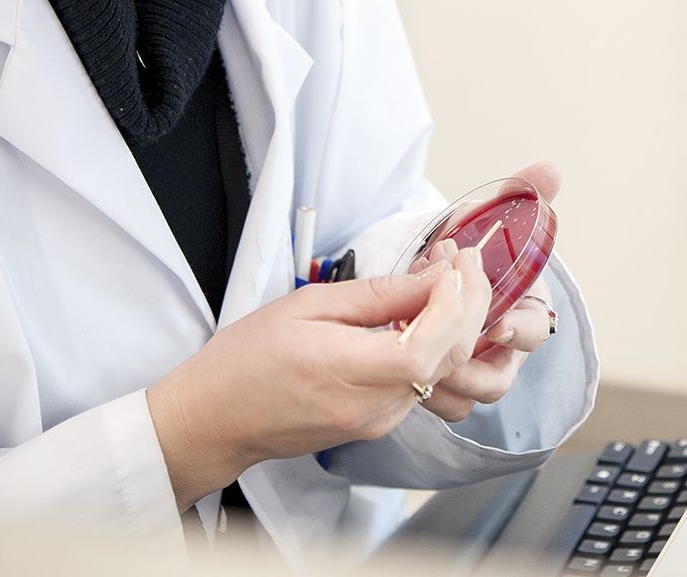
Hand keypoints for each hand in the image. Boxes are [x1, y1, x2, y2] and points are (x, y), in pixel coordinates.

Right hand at [147, 243, 491, 509]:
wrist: (216, 417)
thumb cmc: (246, 359)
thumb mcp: (306, 306)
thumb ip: (376, 296)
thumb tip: (432, 279)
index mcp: (348, 374)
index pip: (429, 347)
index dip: (455, 304)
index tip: (456, 263)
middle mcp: (372, 408)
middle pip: (449, 360)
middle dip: (469, 305)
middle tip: (464, 262)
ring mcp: (377, 422)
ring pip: (442, 373)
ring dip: (457, 324)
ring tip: (448, 280)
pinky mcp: (376, 425)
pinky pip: (422, 384)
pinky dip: (436, 345)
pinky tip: (424, 314)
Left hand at [423, 160, 562, 422]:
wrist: (429, 271)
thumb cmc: (463, 247)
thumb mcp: (486, 218)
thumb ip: (519, 193)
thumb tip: (551, 168)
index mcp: (523, 309)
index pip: (533, 330)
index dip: (518, 331)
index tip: (496, 326)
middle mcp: (503, 348)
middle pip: (498, 378)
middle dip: (467, 366)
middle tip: (433, 343)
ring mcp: (474, 370)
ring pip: (467, 396)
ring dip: (439, 380)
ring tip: (407, 350)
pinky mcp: (446, 385)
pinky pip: (441, 402)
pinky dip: (420, 390)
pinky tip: (396, 364)